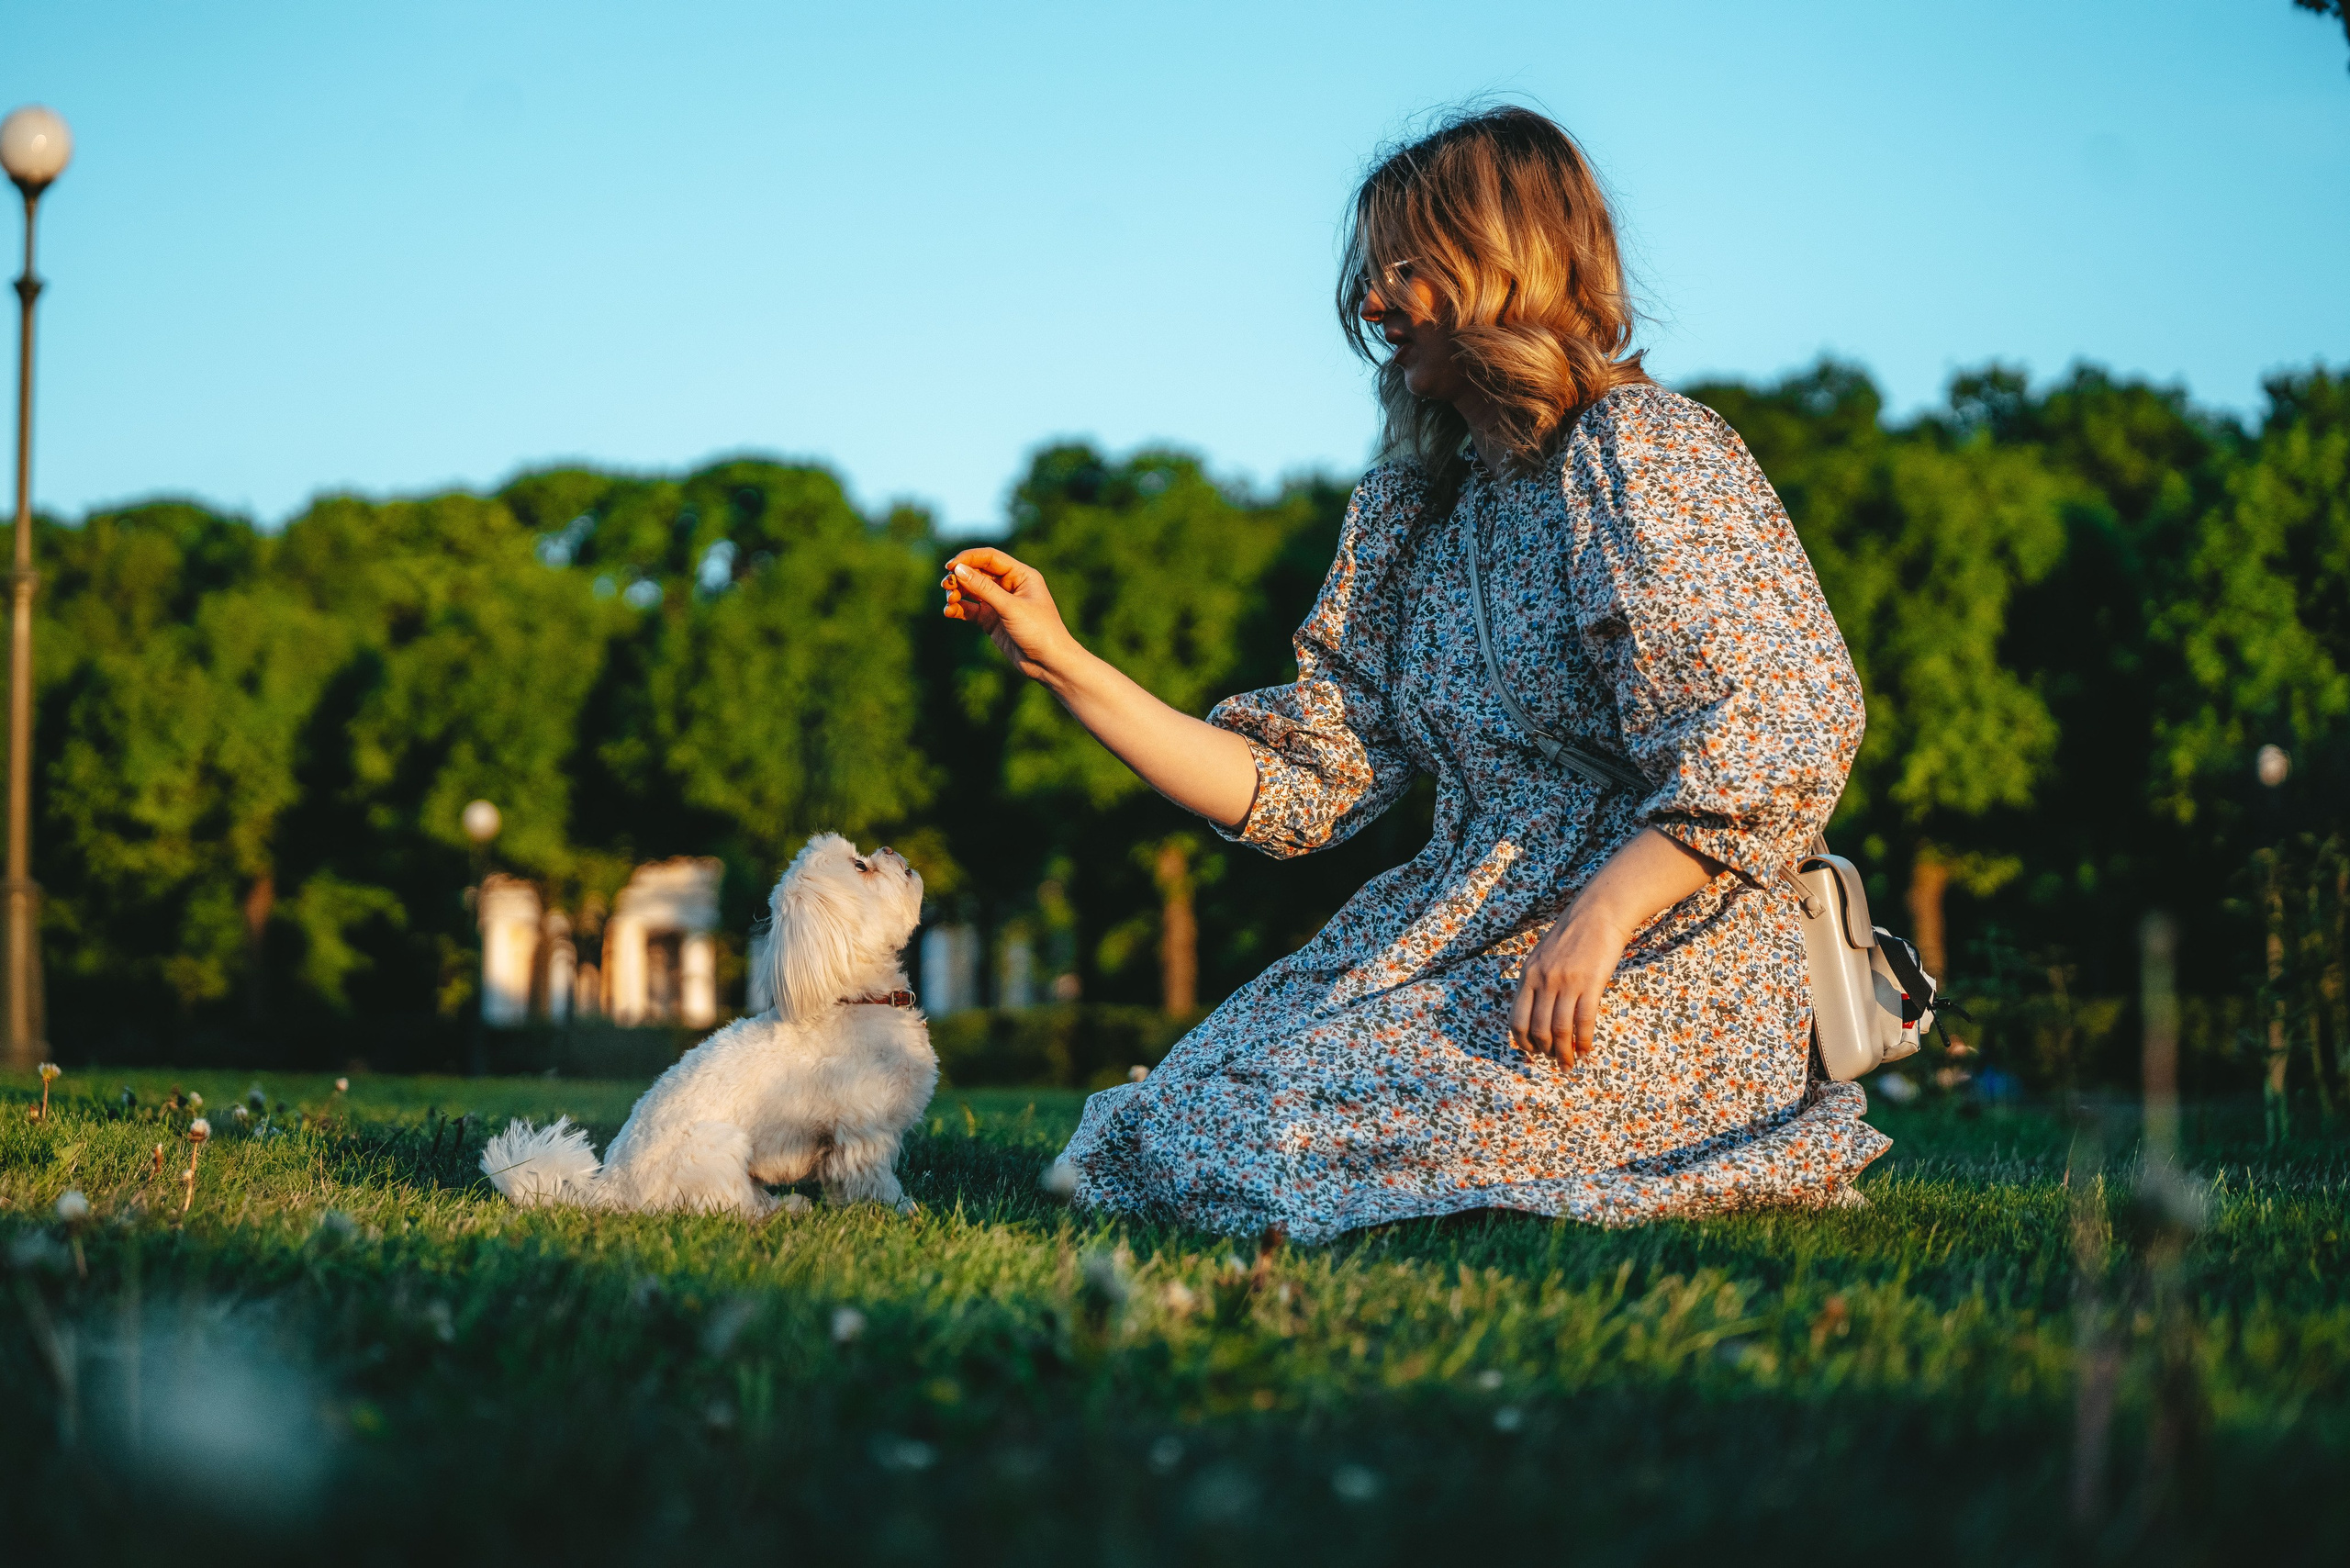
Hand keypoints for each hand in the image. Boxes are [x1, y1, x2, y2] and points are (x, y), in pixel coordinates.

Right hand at [941, 547, 1076, 683]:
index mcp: (1021, 575)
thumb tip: (958, 570)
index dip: (969, 559)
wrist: (1049, 663)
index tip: (950, 566)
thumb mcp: (1010, 607)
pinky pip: (970, 609)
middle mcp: (1010, 586)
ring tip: (949, 601)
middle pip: (978, 573)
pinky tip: (949, 612)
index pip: (990, 558)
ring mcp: (1000, 604)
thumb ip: (984, 588)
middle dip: (960, 577)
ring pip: (971, 591)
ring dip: (957, 593)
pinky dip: (959, 609)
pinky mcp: (992, 621)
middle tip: (946, 585)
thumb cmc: (1039, 631)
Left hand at [1509, 901, 1634, 1066]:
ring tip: (1570, 1064)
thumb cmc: (1573, 935)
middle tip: (1556, 1062)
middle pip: (1538, 1028)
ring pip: (1561, 1029)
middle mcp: (1543, 980)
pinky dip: (1583, 1041)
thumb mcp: (1543, 956)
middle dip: (1546, 1051)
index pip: (1517, 1019)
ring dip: (1565, 1052)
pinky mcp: (1590, 983)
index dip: (1524, 1041)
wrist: (1599, 912)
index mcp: (1528, 974)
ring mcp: (1566, 982)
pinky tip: (1586, 1050)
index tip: (1533, 1051)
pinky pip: (1583, 1021)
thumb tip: (1538, 1013)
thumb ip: (1537, 981)